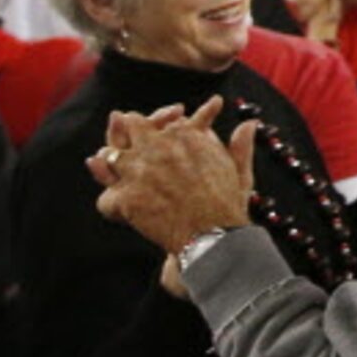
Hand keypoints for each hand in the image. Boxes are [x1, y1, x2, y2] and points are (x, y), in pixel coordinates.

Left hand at [90, 98, 256, 255]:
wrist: (214, 236)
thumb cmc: (228, 205)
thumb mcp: (239, 170)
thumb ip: (240, 145)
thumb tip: (250, 123)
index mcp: (186, 135)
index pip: (163, 120)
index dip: (159, 125)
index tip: (159, 134)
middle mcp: (159, 147)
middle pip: (130, 126)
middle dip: (125, 132)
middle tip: (125, 146)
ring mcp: (139, 171)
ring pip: (109, 157)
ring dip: (108, 167)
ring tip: (118, 180)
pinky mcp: (127, 199)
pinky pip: (106, 199)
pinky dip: (111, 207)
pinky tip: (121, 213)